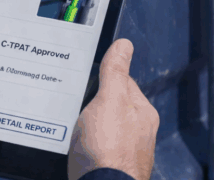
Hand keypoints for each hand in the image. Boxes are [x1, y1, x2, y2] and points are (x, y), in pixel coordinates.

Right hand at [68, 39, 158, 179]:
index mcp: (142, 113)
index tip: (86, 78)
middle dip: (93, 104)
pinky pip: (96, 148)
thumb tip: (124, 46)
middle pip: (112, 106)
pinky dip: (86, 146)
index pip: (123, 82)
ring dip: (88, 126)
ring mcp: (125, 152)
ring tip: (71, 127)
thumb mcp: (109, 101)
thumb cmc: (107, 151)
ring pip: (102, 129)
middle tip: (74, 104)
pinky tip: (76, 147)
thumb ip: (114, 73)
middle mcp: (138, 133)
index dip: (102, 78)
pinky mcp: (110, 167)